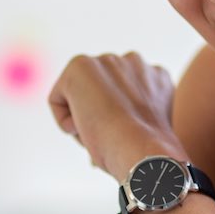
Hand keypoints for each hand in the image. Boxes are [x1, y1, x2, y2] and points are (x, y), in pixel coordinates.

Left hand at [47, 53, 182, 177]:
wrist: (142, 149)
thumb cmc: (147, 152)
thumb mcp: (148, 129)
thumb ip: (133, 116)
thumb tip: (104, 131)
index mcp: (156, 76)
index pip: (124, 97)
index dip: (118, 122)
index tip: (122, 139)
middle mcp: (133, 61)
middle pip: (101, 93)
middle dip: (100, 114)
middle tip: (108, 138)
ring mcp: (106, 61)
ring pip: (80, 95)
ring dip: (84, 116)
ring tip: (99, 134)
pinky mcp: (80, 66)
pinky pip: (58, 98)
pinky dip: (64, 120)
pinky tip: (84, 129)